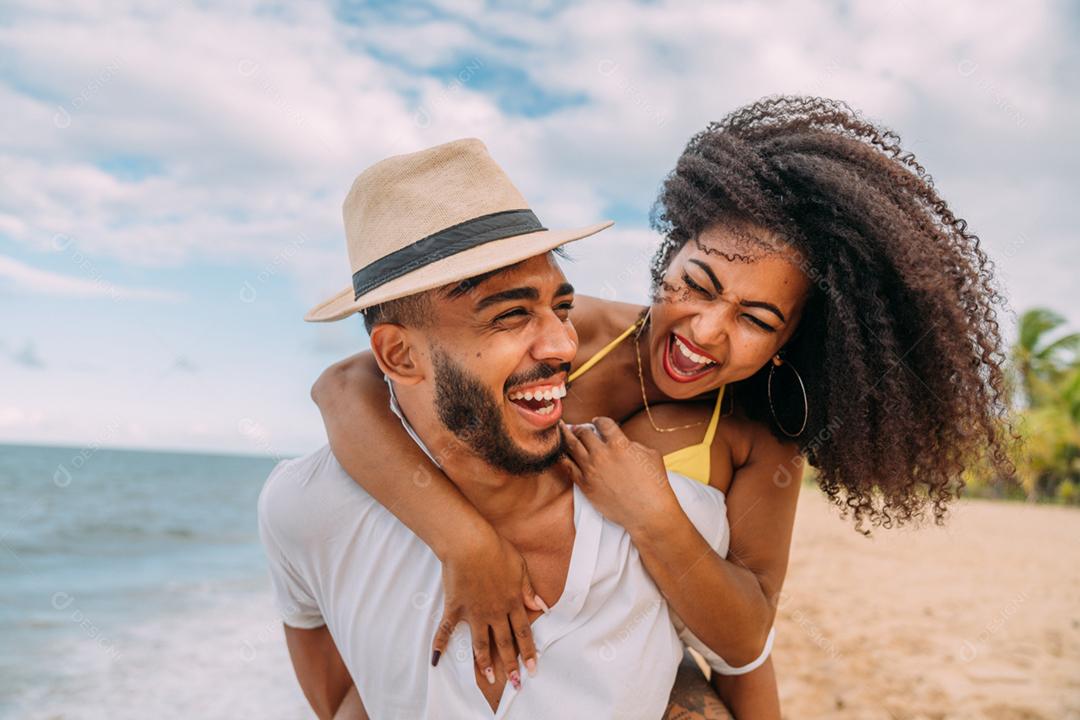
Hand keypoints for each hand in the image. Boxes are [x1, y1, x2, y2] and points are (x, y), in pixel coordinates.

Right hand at [433, 527, 546, 688]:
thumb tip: (542, 606)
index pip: (523, 632)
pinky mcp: (455, 607)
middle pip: (505, 642)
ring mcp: (474, 612)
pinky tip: (436, 658)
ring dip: (485, 662)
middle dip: (511, 664)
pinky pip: (446, 629)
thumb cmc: (496, 550)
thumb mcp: (520, 567)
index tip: (533, 668)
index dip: (529, 651)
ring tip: (489, 677)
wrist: (470, 544)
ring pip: (481, 642)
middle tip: (515, 683)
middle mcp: (494, 611)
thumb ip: (528, 590)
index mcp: (512, 602)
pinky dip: (440, 643)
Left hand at [560, 418, 677, 535]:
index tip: (597, 422)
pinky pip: (568, 467)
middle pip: (583, 433)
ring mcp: (591, 470)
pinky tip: (562, 453)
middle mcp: (602, 454)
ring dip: (567, 437)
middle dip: (581, 428)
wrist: (648, 512)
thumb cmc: (654, 484)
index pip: (603, 423)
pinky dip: (564, 457)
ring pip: (572, 446)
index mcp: (619, 444)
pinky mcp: (584, 485)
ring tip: (563, 432)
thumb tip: (623, 442)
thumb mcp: (650, 455)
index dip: (599, 421)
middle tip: (578, 428)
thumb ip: (633, 444)